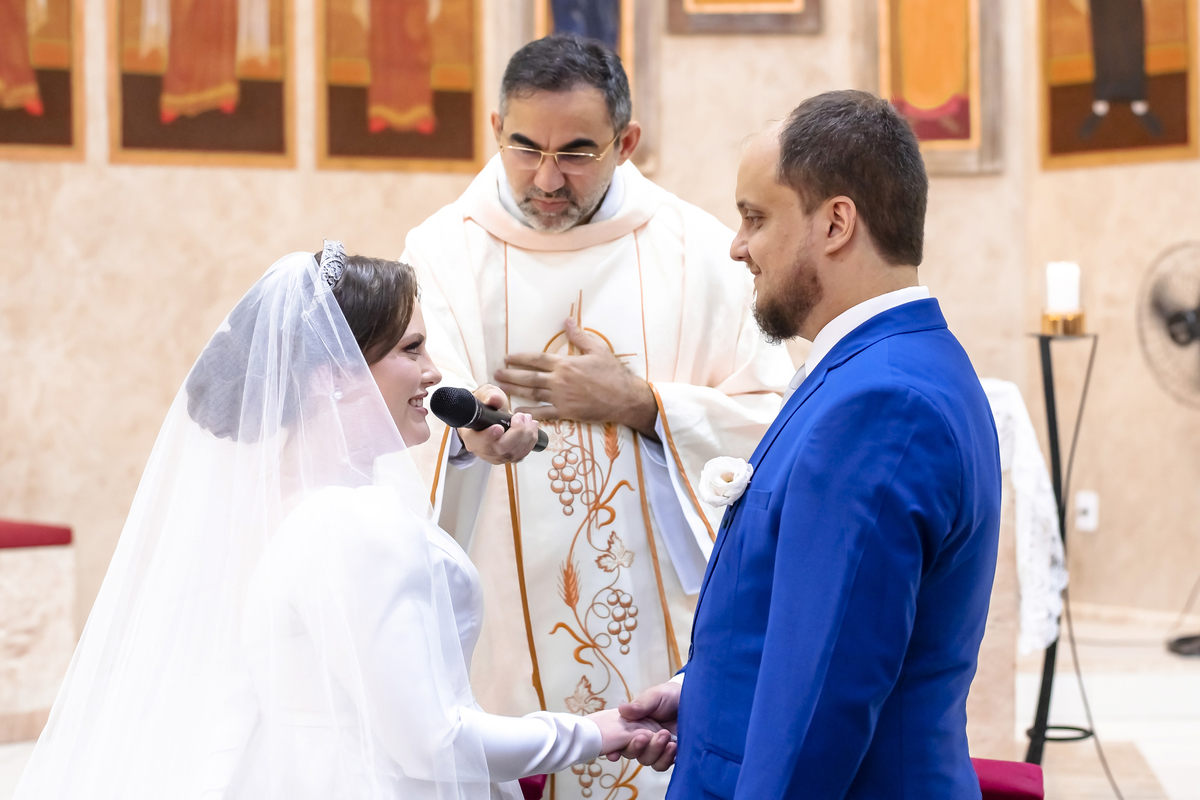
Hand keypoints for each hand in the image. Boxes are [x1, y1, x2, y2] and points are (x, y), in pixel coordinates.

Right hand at [457, 385, 539, 465]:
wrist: (490, 417)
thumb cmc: (486, 407)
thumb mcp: (485, 396)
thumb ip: (489, 396)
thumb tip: (495, 399)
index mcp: (471, 437)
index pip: (477, 441)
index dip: (488, 436)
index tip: (499, 428)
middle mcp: (482, 451)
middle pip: (501, 449)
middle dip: (517, 432)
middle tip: (521, 416)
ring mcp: (497, 457)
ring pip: (514, 453)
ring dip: (527, 435)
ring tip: (528, 418)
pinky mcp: (509, 458)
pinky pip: (522, 454)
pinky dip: (531, 440)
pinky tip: (532, 427)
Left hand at [495, 319, 658, 436]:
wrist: (624, 398)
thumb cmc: (613, 373)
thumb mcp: (598, 350)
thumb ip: (579, 336)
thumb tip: (567, 321)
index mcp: (565, 364)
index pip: (537, 359)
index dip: (520, 358)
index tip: (508, 358)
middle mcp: (559, 380)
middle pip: (529, 377)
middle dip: (510, 375)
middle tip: (496, 374)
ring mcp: (561, 398)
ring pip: (532, 393)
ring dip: (515, 391)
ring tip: (501, 388)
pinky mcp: (566, 412)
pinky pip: (544, 413)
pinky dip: (530, 413)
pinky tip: (518, 413)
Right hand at [604, 680, 680, 770]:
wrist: (692, 700)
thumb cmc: (668, 696)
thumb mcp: (654, 697)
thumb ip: (640, 706)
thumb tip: (621, 709)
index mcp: (632, 725)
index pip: (618, 740)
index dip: (613, 750)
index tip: (613, 754)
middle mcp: (642, 739)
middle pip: (631, 753)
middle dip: (637, 747)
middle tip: (646, 736)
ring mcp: (656, 748)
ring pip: (647, 760)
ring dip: (654, 751)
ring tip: (665, 735)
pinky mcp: (670, 754)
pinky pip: (662, 765)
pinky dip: (666, 758)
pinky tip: (673, 746)